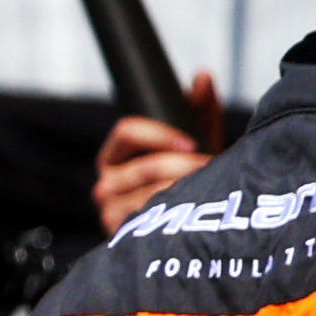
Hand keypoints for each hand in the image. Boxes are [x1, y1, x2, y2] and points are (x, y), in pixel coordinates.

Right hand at [94, 74, 222, 231]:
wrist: (187, 235)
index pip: (126, 131)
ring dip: (184, 193)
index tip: (191, 143)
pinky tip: (189, 219)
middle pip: (144, 167)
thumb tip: (202, 76)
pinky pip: (148, 223)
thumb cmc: (188, 187)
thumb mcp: (194, 146)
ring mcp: (110, 213)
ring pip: (149, 195)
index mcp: (115, 156)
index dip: (160, 134)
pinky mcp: (120, 239)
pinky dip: (173, 218)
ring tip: (207, 194)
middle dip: (182, 168)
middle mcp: (106, 184)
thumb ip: (199, 111)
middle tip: (210, 171)